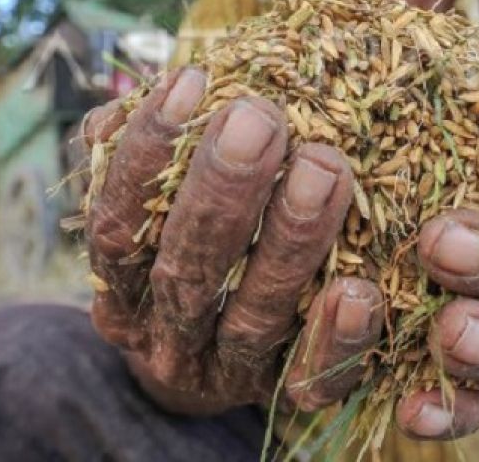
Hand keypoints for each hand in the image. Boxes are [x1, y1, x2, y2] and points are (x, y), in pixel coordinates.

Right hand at [82, 68, 384, 415]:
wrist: (209, 360)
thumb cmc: (189, 249)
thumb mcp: (156, 206)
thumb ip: (147, 158)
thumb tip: (132, 106)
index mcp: (121, 286)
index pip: (117, 222)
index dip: (146, 152)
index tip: (192, 81)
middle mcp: (163, 337)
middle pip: (185, 269)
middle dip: (224, 189)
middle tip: (261, 118)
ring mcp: (224, 372)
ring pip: (252, 316)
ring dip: (289, 240)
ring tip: (326, 164)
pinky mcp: (286, 397)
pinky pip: (309, 378)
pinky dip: (335, 337)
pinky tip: (361, 289)